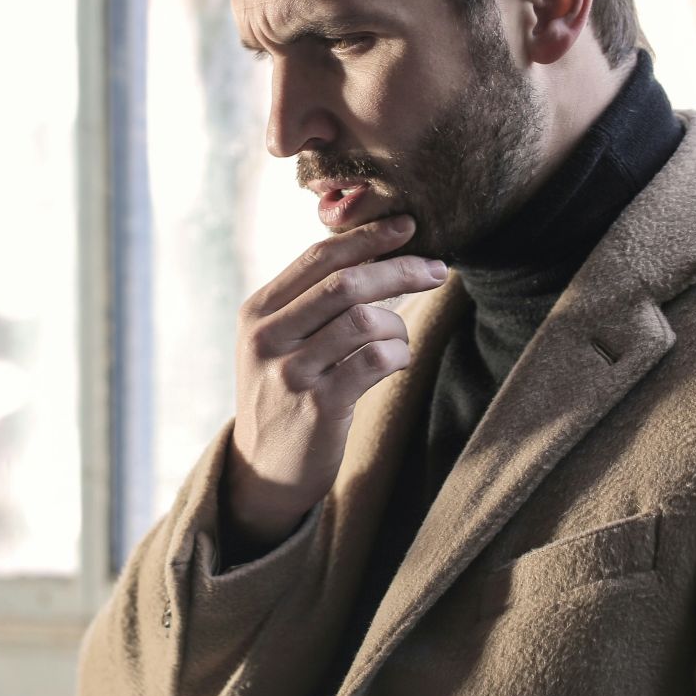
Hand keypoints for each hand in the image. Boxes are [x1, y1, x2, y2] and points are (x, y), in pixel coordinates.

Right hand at [227, 215, 447, 547]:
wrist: (264, 469)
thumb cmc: (285, 395)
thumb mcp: (278, 343)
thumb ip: (309, 302)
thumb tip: (372, 253)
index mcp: (258, 311)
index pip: (318, 258)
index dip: (367, 237)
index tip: (407, 226)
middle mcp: (268, 337)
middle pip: (346, 283)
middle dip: (399, 269)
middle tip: (437, 270)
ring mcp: (290, 372)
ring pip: (365, 320)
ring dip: (398, 325)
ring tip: (400, 340)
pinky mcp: (317, 406)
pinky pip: (375, 361)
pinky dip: (398, 355)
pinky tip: (396, 363)